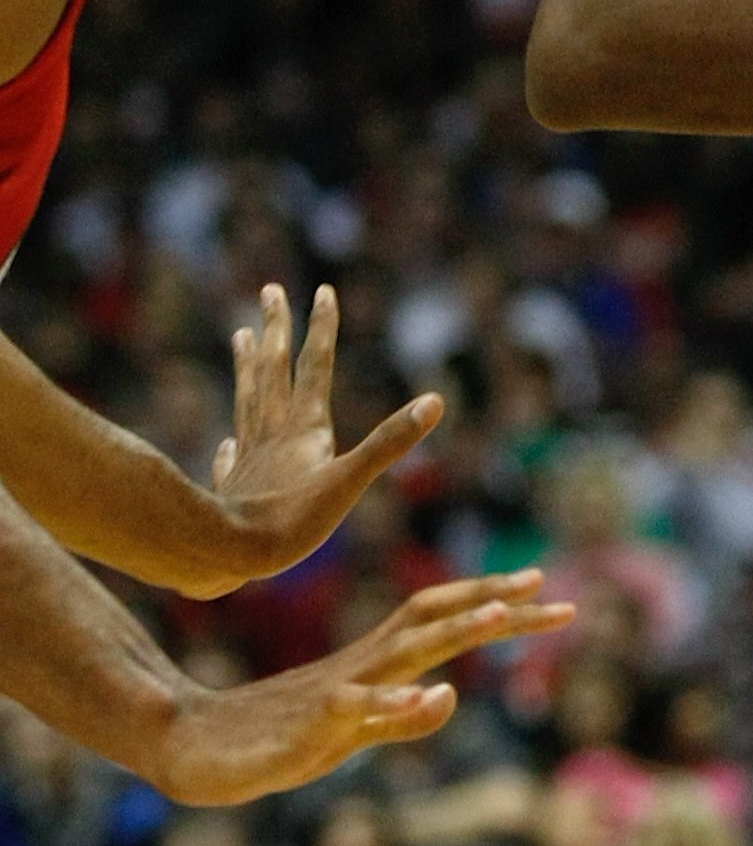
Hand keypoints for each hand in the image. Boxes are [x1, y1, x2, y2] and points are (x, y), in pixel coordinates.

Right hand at [157, 573, 574, 805]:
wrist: (197, 750)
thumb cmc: (282, 739)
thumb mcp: (354, 732)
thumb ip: (402, 719)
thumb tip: (451, 696)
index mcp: (374, 662)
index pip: (438, 616)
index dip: (488, 600)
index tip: (543, 588)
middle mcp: (362, 666)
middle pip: (434, 620)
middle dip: (494, 605)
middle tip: (550, 590)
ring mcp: (338, 693)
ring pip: (404, 653)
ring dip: (455, 632)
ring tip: (504, 615)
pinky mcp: (311, 729)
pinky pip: (358, 711)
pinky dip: (396, 703)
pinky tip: (431, 695)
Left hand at [207, 286, 441, 589]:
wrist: (224, 555)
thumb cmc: (291, 522)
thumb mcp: (350, 481)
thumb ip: (391, 441)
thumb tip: (436, 401)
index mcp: (304, 429)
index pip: (315, 367)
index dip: (321, 328)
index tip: (322, 291)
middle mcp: (272, 434)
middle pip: (273, 371)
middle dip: (275, 330)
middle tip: (268, 292)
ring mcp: (250, 460)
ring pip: (248, 401)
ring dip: (247, 367)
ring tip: (240, 337)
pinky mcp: (233, 490)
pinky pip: (231, 458)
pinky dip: (231, 445)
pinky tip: (226, 442)